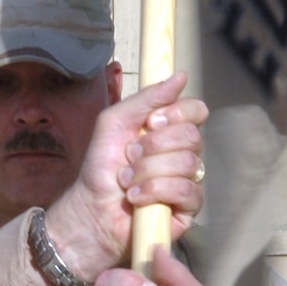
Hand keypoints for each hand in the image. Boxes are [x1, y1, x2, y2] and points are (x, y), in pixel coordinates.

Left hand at [42, 72, 207, 284]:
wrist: (90, 209)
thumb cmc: (101, 167)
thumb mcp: (115, 122)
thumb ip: (146, 98)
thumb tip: (180, 76)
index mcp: (170, 131)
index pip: (196, 111)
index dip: (177, 114)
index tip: (151, 122)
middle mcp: (183, 154)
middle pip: (192, 136)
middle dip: (154, 146)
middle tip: (129, 157)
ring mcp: (188, 181)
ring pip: (189, 163)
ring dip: (148, 171)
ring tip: (126, 181)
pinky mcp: (188, 209)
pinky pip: (187, 191)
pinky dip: (155, 191)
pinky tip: (136, 198)